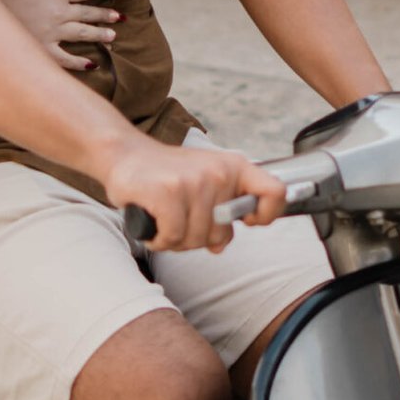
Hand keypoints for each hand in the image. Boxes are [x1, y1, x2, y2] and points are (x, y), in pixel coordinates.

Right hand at [0, 0, 119, 71]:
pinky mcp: (42, 51)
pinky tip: (92, 64)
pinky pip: (67, 59)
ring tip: (113, 37)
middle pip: (89, 12)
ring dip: (100, 35)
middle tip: (120, 17)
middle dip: (106, 14)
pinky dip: (80, 63)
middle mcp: (59, 12)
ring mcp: (52, 33)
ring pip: (83, 34)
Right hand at [104, 135, 287, 254]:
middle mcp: (219, 172)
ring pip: (194, 240)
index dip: (265, 215)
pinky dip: (159, 239)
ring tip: (164, 218)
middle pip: (222, 235)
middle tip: (179, 218)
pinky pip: (172, 237)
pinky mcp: (167, 193)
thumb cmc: (167, 173)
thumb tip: (220, 245)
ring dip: (175, 240)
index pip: (274, 192)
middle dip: (197, 238)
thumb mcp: (204, 181)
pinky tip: (152, 224)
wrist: (124, 154)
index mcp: (234, 167)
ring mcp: (193, 182)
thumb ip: (220, 211)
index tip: (243, 221)